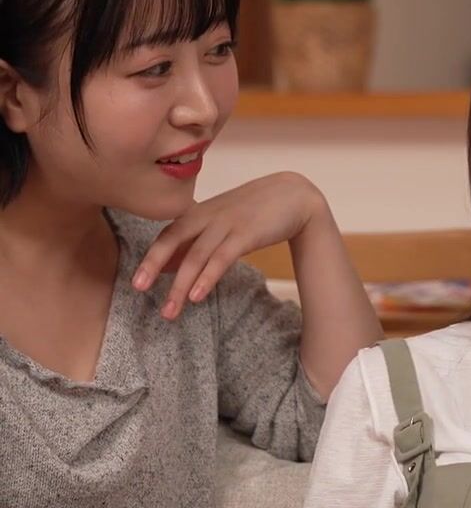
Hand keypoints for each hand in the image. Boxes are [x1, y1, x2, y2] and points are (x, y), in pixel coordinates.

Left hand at [131, 171, 327, 319]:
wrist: (295, 196)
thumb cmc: (257, 210)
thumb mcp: (222, 221)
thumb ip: (195, 240)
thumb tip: (165, 266)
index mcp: (199, 212)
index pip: (167, 235)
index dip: (151, 258)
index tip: (137, 282)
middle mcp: (208, 216)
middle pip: (172, 241)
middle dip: (153, 266)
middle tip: (138, 290)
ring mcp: (227, 224)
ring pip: (196, 256)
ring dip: (180, 285)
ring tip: (170, 311)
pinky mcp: (246, 234)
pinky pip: (221, 258)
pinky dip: (207, 278)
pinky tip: (197, 296)